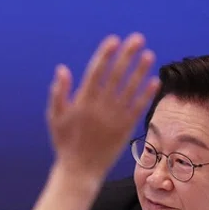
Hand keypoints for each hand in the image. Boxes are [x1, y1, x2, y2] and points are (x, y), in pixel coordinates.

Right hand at [47, 33, 159, 182]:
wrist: (80, 170)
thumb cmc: (65, 142)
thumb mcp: (54, 117)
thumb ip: (58, 92)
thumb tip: (62, 69)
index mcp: (82, 101)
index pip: (95, 72)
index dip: (105, 55)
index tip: (114, 40)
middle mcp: (100, 107)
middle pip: (116, 75)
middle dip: (127, 56)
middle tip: (137, 39)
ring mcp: (114, 118)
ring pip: (130, 89)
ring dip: (140, 71)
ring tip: (149, 55)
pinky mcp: (125, 129)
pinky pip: (137, 108)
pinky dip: (146, 95)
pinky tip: (154, 81)